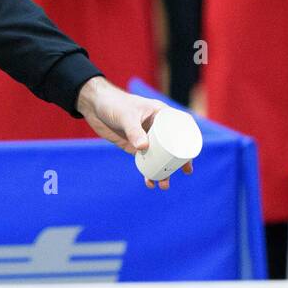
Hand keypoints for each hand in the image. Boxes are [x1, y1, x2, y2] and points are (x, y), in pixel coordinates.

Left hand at [76, 76, 194, 189]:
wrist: (94, 106)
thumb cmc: (114, 103)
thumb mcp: (126, 116)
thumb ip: (134, 131)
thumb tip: (143, 148)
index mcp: (161, 114)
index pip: (181, 127)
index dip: (190, 140)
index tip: (193, 154)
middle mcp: (156, 127)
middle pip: (173, 146)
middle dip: (179, 161)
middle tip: (185, 172)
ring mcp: (146, 137)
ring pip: (160, 156)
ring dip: (164, 171)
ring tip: (164, 185)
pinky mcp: (135, 146)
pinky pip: (146, 160)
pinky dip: (148, 171)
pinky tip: (149, 182)